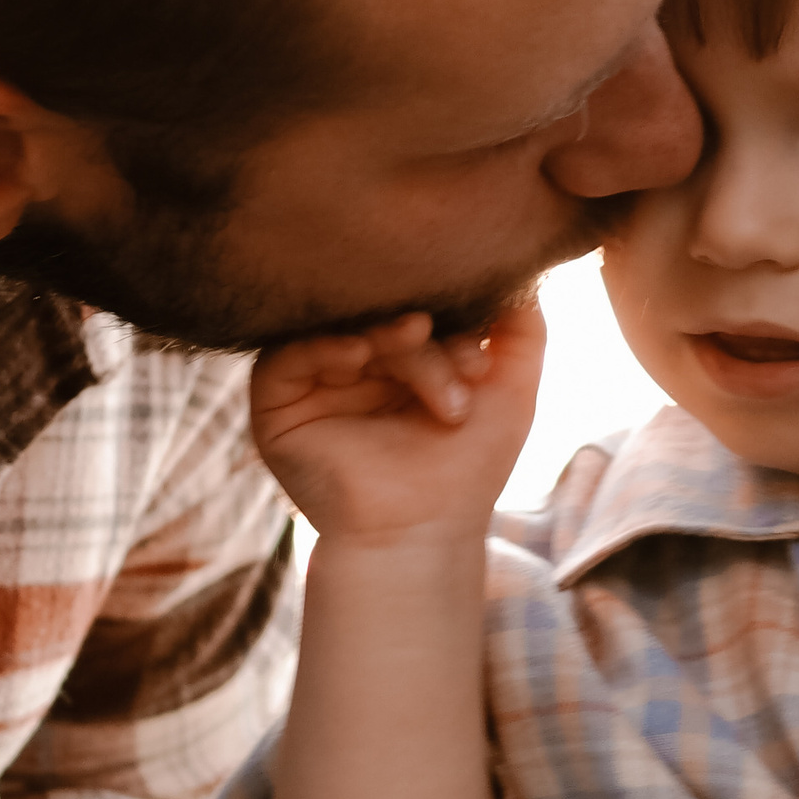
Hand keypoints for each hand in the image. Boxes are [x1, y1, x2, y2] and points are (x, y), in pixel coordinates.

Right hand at [250, 302, 545, 542]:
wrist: (423, 532)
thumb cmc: (467, 468)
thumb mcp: (512, 387)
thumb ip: (522, 326)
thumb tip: (521, 266)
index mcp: (401, 358)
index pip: (419, 307)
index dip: (454, 321)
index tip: (484, 360)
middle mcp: (355, 365)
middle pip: (381, 316)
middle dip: (429, 338)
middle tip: (468, 369)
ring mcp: (315, 383)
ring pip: (342, 328)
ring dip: (388, 337)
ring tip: (423, 351)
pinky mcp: (276, 406)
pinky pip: (284, 356)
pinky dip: (324, 345)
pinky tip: (360, 353)